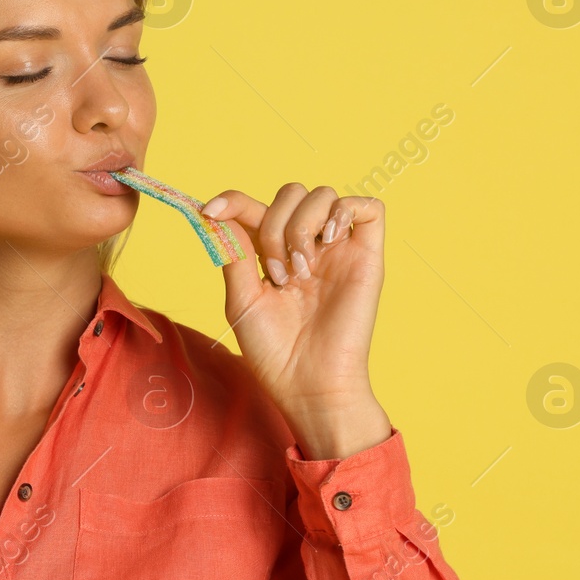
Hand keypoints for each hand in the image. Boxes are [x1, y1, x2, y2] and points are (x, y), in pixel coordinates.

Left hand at [199, 184, 391, 459]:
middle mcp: (307, 246)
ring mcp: (338, 250)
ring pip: (323, 194)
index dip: (232, 200)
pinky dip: (344, 211)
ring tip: (300, 272)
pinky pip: (370, 207)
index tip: (210, 211)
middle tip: (276, 274)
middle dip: (273, 225)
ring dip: (301, 226)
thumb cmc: (275, 351)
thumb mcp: (241, 299)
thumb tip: (218, 214)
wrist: (310, 385)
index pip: (255, 207)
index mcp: (275, 254)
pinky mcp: (368, 257)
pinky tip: (327, 242)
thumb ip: (235, 253)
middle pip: (290, 194)